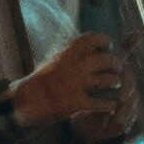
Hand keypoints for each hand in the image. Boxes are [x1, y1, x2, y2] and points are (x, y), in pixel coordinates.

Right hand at [4, 29, 126, 138]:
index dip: (104, 40)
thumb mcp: (54, 60)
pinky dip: (110, 104)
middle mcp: (74, 66)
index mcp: (67, 53)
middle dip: (115, 63)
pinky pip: (101, 103)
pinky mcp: (76, 103)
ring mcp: (76, 84)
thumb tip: (90, 44)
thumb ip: (72, 52)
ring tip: (116, 83)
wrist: (26, 101)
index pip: (92, 38)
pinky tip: (112, 104)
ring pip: (108, 80)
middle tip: (117, 67)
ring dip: (115, 81)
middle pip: (106, 60)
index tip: (108, 45)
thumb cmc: (41, 80)